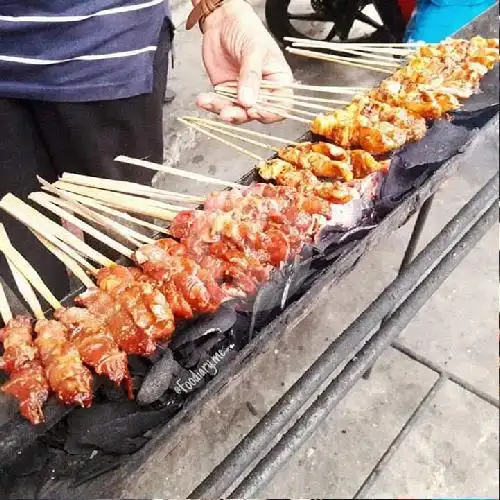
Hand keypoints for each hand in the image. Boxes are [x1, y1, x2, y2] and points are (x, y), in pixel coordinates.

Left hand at [195, 0, 292, 123]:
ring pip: (237, 113)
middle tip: (229, 112)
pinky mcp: (226, 93)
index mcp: (277, 81)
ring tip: (212, 103)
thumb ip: (251, 77)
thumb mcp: (253, 50)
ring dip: (224, 112)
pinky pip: (220, 106)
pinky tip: (204, 100)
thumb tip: (248, 102)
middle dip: (242, 115)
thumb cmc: (246, 29)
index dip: (270, 113)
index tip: (255, 110)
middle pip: (256, 114)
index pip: (281, 105)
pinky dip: (211, 105)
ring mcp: (243, 94)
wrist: (222, 21)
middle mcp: (262, 91)